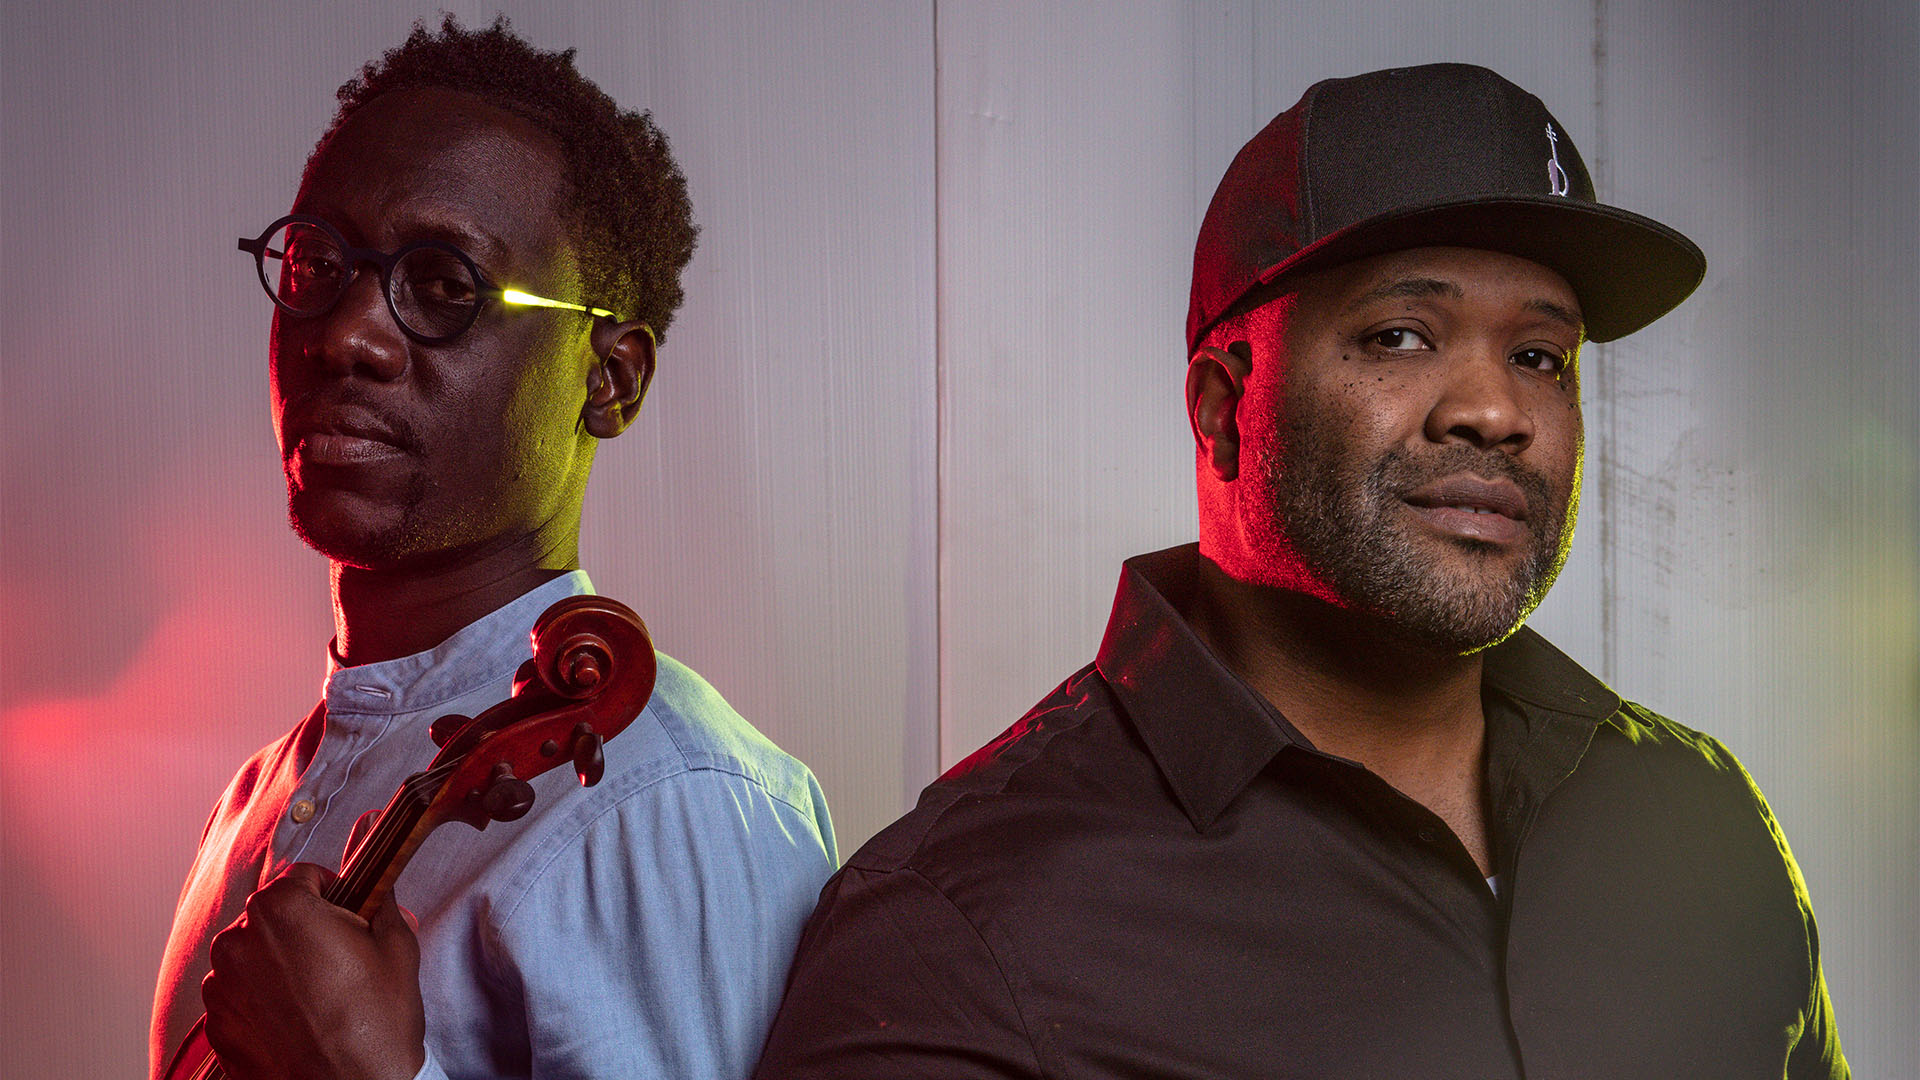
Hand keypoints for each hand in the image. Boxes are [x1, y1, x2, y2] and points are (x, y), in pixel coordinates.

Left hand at [201, 862, 425, 1079]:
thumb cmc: (376, 1025)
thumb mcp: (398, 950)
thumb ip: (384, 904)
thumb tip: (380, 890)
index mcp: (282, 909)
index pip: (303, 876)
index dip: (333, 893)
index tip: (348, 916)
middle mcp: (239, 941)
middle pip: (273, 914)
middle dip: (303, 928)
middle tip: (339, 960)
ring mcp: (221, 986)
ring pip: (253, 953)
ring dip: (279, 962)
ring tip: (317, 994)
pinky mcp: (215, 1024)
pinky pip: (239, 994)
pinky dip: (262, 998)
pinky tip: (296, 1018)